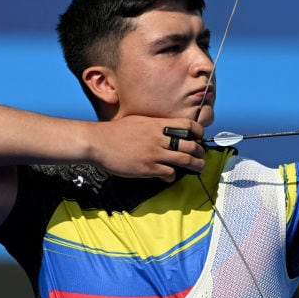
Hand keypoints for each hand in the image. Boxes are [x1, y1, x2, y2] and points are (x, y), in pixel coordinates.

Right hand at [91, 116, 206, 179]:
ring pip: (185, 160)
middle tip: (201, 156)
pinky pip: (169, 173)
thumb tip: (167, 130)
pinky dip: (173, 176)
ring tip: (199, 168)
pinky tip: (170, 176)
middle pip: (190, 145)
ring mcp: (154, 154)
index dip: (198, 132)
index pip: (187, 125)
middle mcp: (159, 138)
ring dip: (195, 165)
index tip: (200, 137)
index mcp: (157, 124)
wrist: (97, 142)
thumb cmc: (115, 132)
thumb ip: (155, 126)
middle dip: (200, 152)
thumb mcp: (139, 121)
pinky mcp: (148, 168)